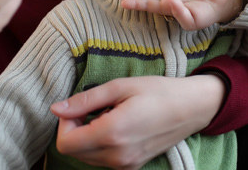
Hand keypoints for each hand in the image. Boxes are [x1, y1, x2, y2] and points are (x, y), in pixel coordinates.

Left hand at [50, 75, 224, 169]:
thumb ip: (85, 100)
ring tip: (107, 115)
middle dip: (75, 129)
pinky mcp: (132, 166)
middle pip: (74, 152)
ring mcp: (125, 165)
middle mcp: (117, 156)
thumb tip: (56, 108)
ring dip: (87, 137)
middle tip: (93, 108)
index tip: (79, 107)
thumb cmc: (158, 92)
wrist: (191, 108)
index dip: (64, 123)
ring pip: (86, 157)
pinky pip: (103, 160)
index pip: (66, 143)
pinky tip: (116, 125)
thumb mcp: (120, 86)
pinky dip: (100, 144)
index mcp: (112, 133)